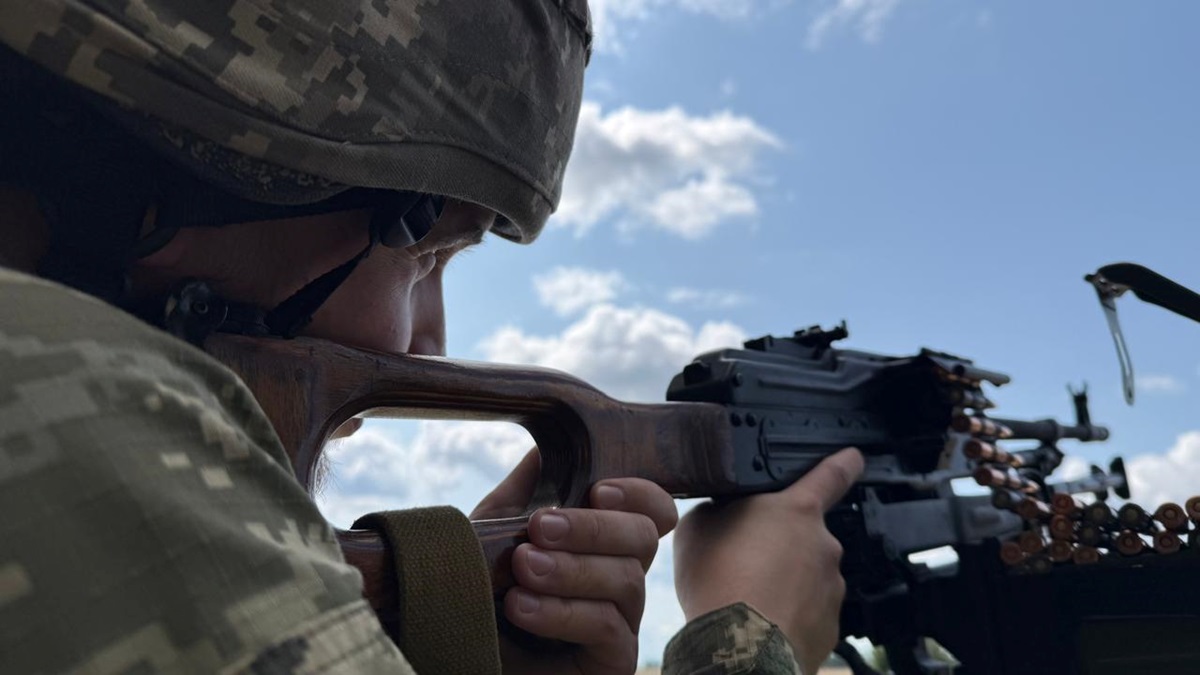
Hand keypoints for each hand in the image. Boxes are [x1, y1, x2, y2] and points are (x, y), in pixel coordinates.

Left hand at [472, 449, 677, 673]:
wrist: (459, 650)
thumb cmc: (483, 591)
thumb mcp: (496, 531)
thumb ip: (525, 489)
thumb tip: (548, 443)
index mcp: (605, 542)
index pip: (653, 510)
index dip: (639, 494)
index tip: (598, 490)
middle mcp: (622, 578)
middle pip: (643, 538)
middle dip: (593, 528)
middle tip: (540, 528)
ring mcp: (622, 621)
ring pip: (626, 581)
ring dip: (570, 570)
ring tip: (521, 569)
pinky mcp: (613, 661)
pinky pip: (607, 628)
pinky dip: (563, 612)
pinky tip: (521, 606)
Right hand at [672, 447, 864, 674]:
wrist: (738, 646)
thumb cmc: (719, 583)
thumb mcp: (699, 527)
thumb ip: (721, 511)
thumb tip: (723, 515)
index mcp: (796, 510)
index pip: (831, 474)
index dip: (844, 462)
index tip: (854, 457)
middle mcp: (823, 545)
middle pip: (803, 537)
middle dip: (780, 547)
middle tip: (744, 564)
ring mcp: (830, 588)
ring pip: (805, 578)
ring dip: (782, 583)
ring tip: (746, 597)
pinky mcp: (829, 626)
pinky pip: (807, 612)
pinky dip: (786, 614)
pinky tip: (760, 620)